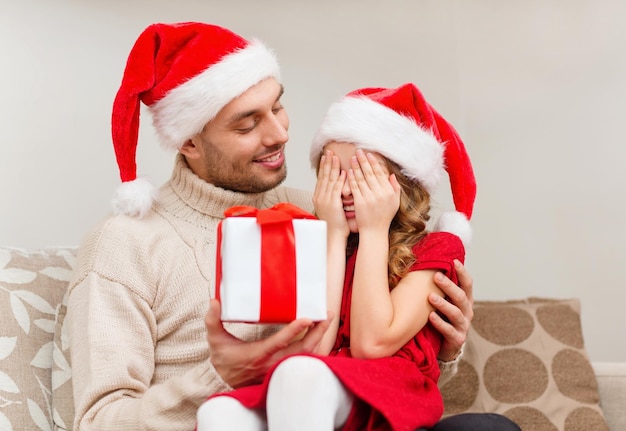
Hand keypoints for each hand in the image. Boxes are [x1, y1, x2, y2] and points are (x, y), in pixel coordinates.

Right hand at [205, 299, 330, 387]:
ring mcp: (281, 367)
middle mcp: (273, 362)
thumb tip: (214, 301)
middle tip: (327, 314)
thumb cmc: (223, 359)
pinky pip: (305, 359)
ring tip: (326, 321)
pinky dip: (316, 348)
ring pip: (307, 355)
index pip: (280, 342)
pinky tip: (321, 335)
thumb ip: (213, 321)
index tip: (307, 318)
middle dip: (317, 332)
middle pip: (302, 349)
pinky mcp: (284, 368)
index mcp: (259, 354)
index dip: (294, 330)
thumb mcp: (215, 340)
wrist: (224, 381)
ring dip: (319, 338)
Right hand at [313, 150, 348, 236]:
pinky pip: (336, 189)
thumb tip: (338, 187)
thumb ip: (333, 196)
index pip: (321, 178)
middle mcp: (319, 197)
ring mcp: (325, 200)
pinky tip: (344, 172)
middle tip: (329, 151)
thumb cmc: (335, 224)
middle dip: (327, 163)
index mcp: (318, 197)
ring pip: (329, 180)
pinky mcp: (332, 203)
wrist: (333, 235)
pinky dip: (340, 179)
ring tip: (335, 157)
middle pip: (323, 176)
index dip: (324, 166)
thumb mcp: (332, 207)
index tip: (326, 156)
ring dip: (332, 167)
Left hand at [348, 149, 400, 232]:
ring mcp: (369, 198)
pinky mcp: (360, 202)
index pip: (380, 173)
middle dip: (363, 160)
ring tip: (352, 158)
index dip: (374, 162)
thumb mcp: (395, 202)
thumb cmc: (385, 217)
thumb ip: (395, 188)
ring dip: (356, 167)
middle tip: (358, 151)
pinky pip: (355, 188)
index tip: (369, 154)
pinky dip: (352, 179)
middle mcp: (379, 193)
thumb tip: (392, 174)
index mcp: (388, 191)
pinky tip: (348, 171)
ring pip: (361, 178)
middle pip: (370, 173)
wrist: (375, 231)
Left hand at [429, 260, 473, 361]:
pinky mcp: (457, 339)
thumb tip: (427, 264)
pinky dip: (440, 323)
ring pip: (455, 313)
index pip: (467, 284)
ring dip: (443, 304)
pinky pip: (449, 330)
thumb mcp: (444, 301)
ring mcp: (463, 326)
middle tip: (436, 276)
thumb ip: (440, 288)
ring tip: (430, 297)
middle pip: (461, 296)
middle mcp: (467, 312)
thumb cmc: (442, 318)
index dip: (462, 273)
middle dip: (449, 286)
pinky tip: (430, 316)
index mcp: (465, 300)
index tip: (454, 261)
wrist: (445, 346)